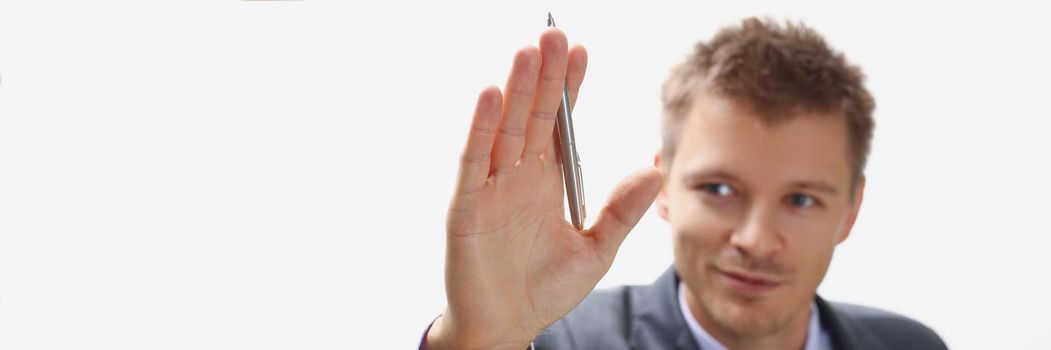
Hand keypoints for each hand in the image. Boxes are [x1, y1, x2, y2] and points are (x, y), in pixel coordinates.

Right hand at [427, 28, 663, 349]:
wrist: (507, 328)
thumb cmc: (543, 290)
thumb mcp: (595, 250)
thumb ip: (621, 210)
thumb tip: (655, 170)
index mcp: (545, 182)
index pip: (558, 124)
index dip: (569, 89)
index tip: (581, 52)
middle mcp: (516, 177)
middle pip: (532, 116)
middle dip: (544, 76)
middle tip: (555, 34)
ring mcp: (489, 189)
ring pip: (504, 129)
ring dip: (516, 90)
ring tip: (529, 53)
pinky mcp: (466, 208)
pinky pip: (474, 163)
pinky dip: (481, 130)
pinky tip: (492, 97)